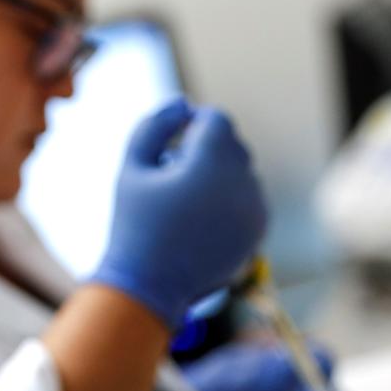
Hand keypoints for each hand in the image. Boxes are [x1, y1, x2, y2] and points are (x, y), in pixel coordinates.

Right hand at [90, 99, 268, 327]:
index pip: (216, 119)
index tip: (169, 143)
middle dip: (205, 149)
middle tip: (171, 173)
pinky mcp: (257, 232)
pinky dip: (229, 201)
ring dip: (218, 175)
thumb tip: (181, 103)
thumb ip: (154, 125)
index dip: (191, 123)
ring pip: (242, 173)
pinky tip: (198, 221)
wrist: (148, 286)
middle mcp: (242, 182)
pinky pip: (248, 200)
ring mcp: (255, 209)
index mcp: (212, 161)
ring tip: (183, 200)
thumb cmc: (134, 224)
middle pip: (233, 145)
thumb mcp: (132, 167)